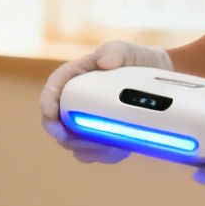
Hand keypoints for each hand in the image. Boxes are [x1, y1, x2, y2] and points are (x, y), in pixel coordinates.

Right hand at [39, 41, 174, 163]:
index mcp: (74, 78)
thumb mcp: (126, 49)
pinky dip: (103, 155)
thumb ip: (114, 52)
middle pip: (56, 124)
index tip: (50, 113)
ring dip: (86, 149)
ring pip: (74, 143)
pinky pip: (95, 153)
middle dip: (63, 135)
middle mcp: (75, 103)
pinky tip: (119, 149)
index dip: (46, 102)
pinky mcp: (101, 138)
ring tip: (108, 146)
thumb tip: (104, 63)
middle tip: (76, 139)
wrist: (158, 78)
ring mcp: (86, 122)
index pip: (52, 90)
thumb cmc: (136, 60)